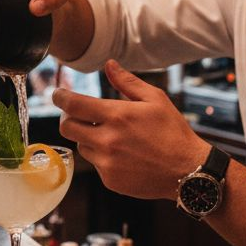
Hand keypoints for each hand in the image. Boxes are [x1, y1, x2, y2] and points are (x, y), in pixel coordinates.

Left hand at [54, 60, 208, 200]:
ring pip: (82, 146)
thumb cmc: (173, 132)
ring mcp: (107, 163)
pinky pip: (95, 164)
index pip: (73, 104)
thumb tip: (108, 64)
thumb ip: (127, 82)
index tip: (57, 94)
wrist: (188, 171)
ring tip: (112, 136)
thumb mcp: (155, 99)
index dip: (60, 97)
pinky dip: (102, 157)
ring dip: (88, 137)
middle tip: (79, 114)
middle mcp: (107, 140)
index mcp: (117, 116)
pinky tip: (123, 154)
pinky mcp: (110, 180)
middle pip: (67, 127)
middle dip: (69, 118)